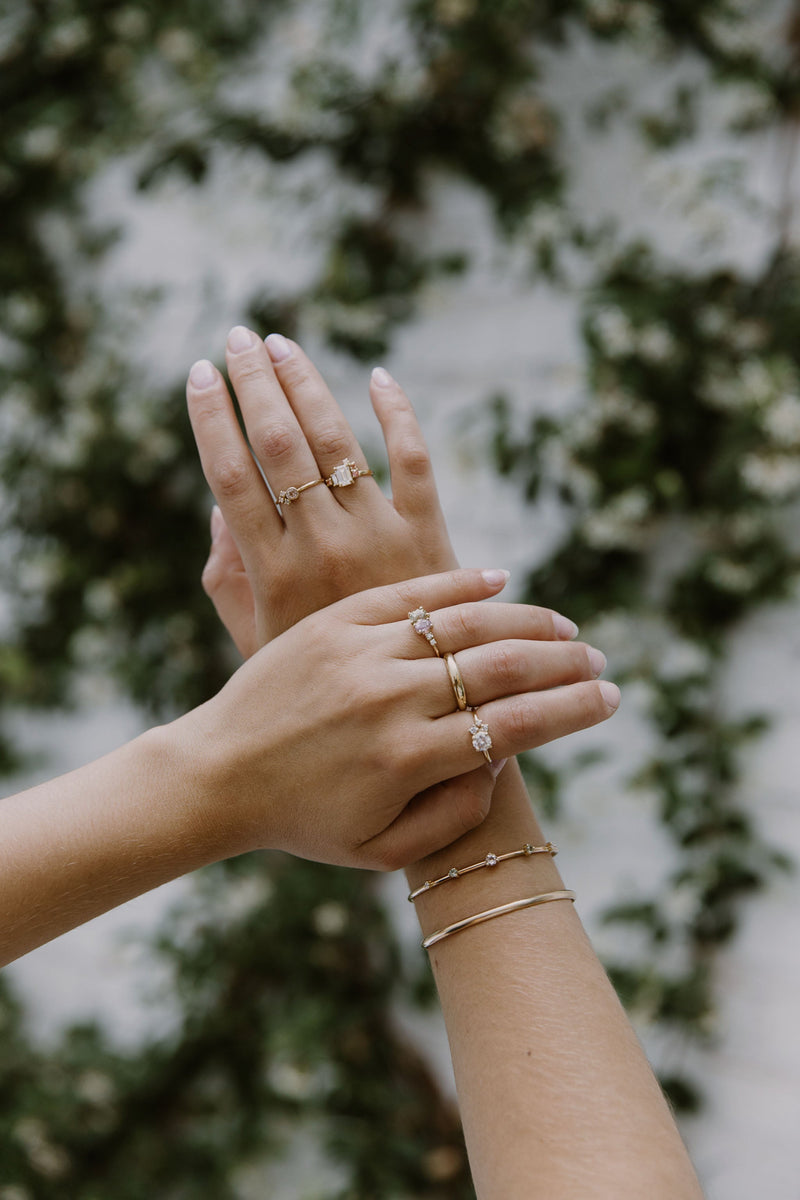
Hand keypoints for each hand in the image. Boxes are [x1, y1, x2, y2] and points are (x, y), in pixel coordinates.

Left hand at [180, 568, 617, 869]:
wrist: (216, 774)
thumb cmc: (302, 821)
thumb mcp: (381, 850)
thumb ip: (454, 814)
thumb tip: (502, 756)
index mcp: (407, 760)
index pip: (516, 725)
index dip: (573, 711)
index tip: (611, 700)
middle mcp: (390, 699)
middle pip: (503, 667)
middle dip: (565, 664)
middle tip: (600, 662)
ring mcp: (360, 652)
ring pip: (464, 623)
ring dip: (527, 621)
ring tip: (565, 627)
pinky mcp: (334, 623)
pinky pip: (410, 594)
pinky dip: (460, 585)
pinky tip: (500, 582)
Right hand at [187, 329, 458, 650]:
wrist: (414, 713)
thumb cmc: (323, 682)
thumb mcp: (257, 640)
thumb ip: (228, 578)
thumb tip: (220, 508)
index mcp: (274, 573)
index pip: (231, 475)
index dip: (210, 419)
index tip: (196, 375)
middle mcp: (323, 548)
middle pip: (280, 446)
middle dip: (254, 384)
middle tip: (237, 337)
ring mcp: (380, 538)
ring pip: (338, 442)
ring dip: (308, 385)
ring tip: (282, 346)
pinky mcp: (429, 536)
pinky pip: (415, 462)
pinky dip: (399, 416)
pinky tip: (379, 379)